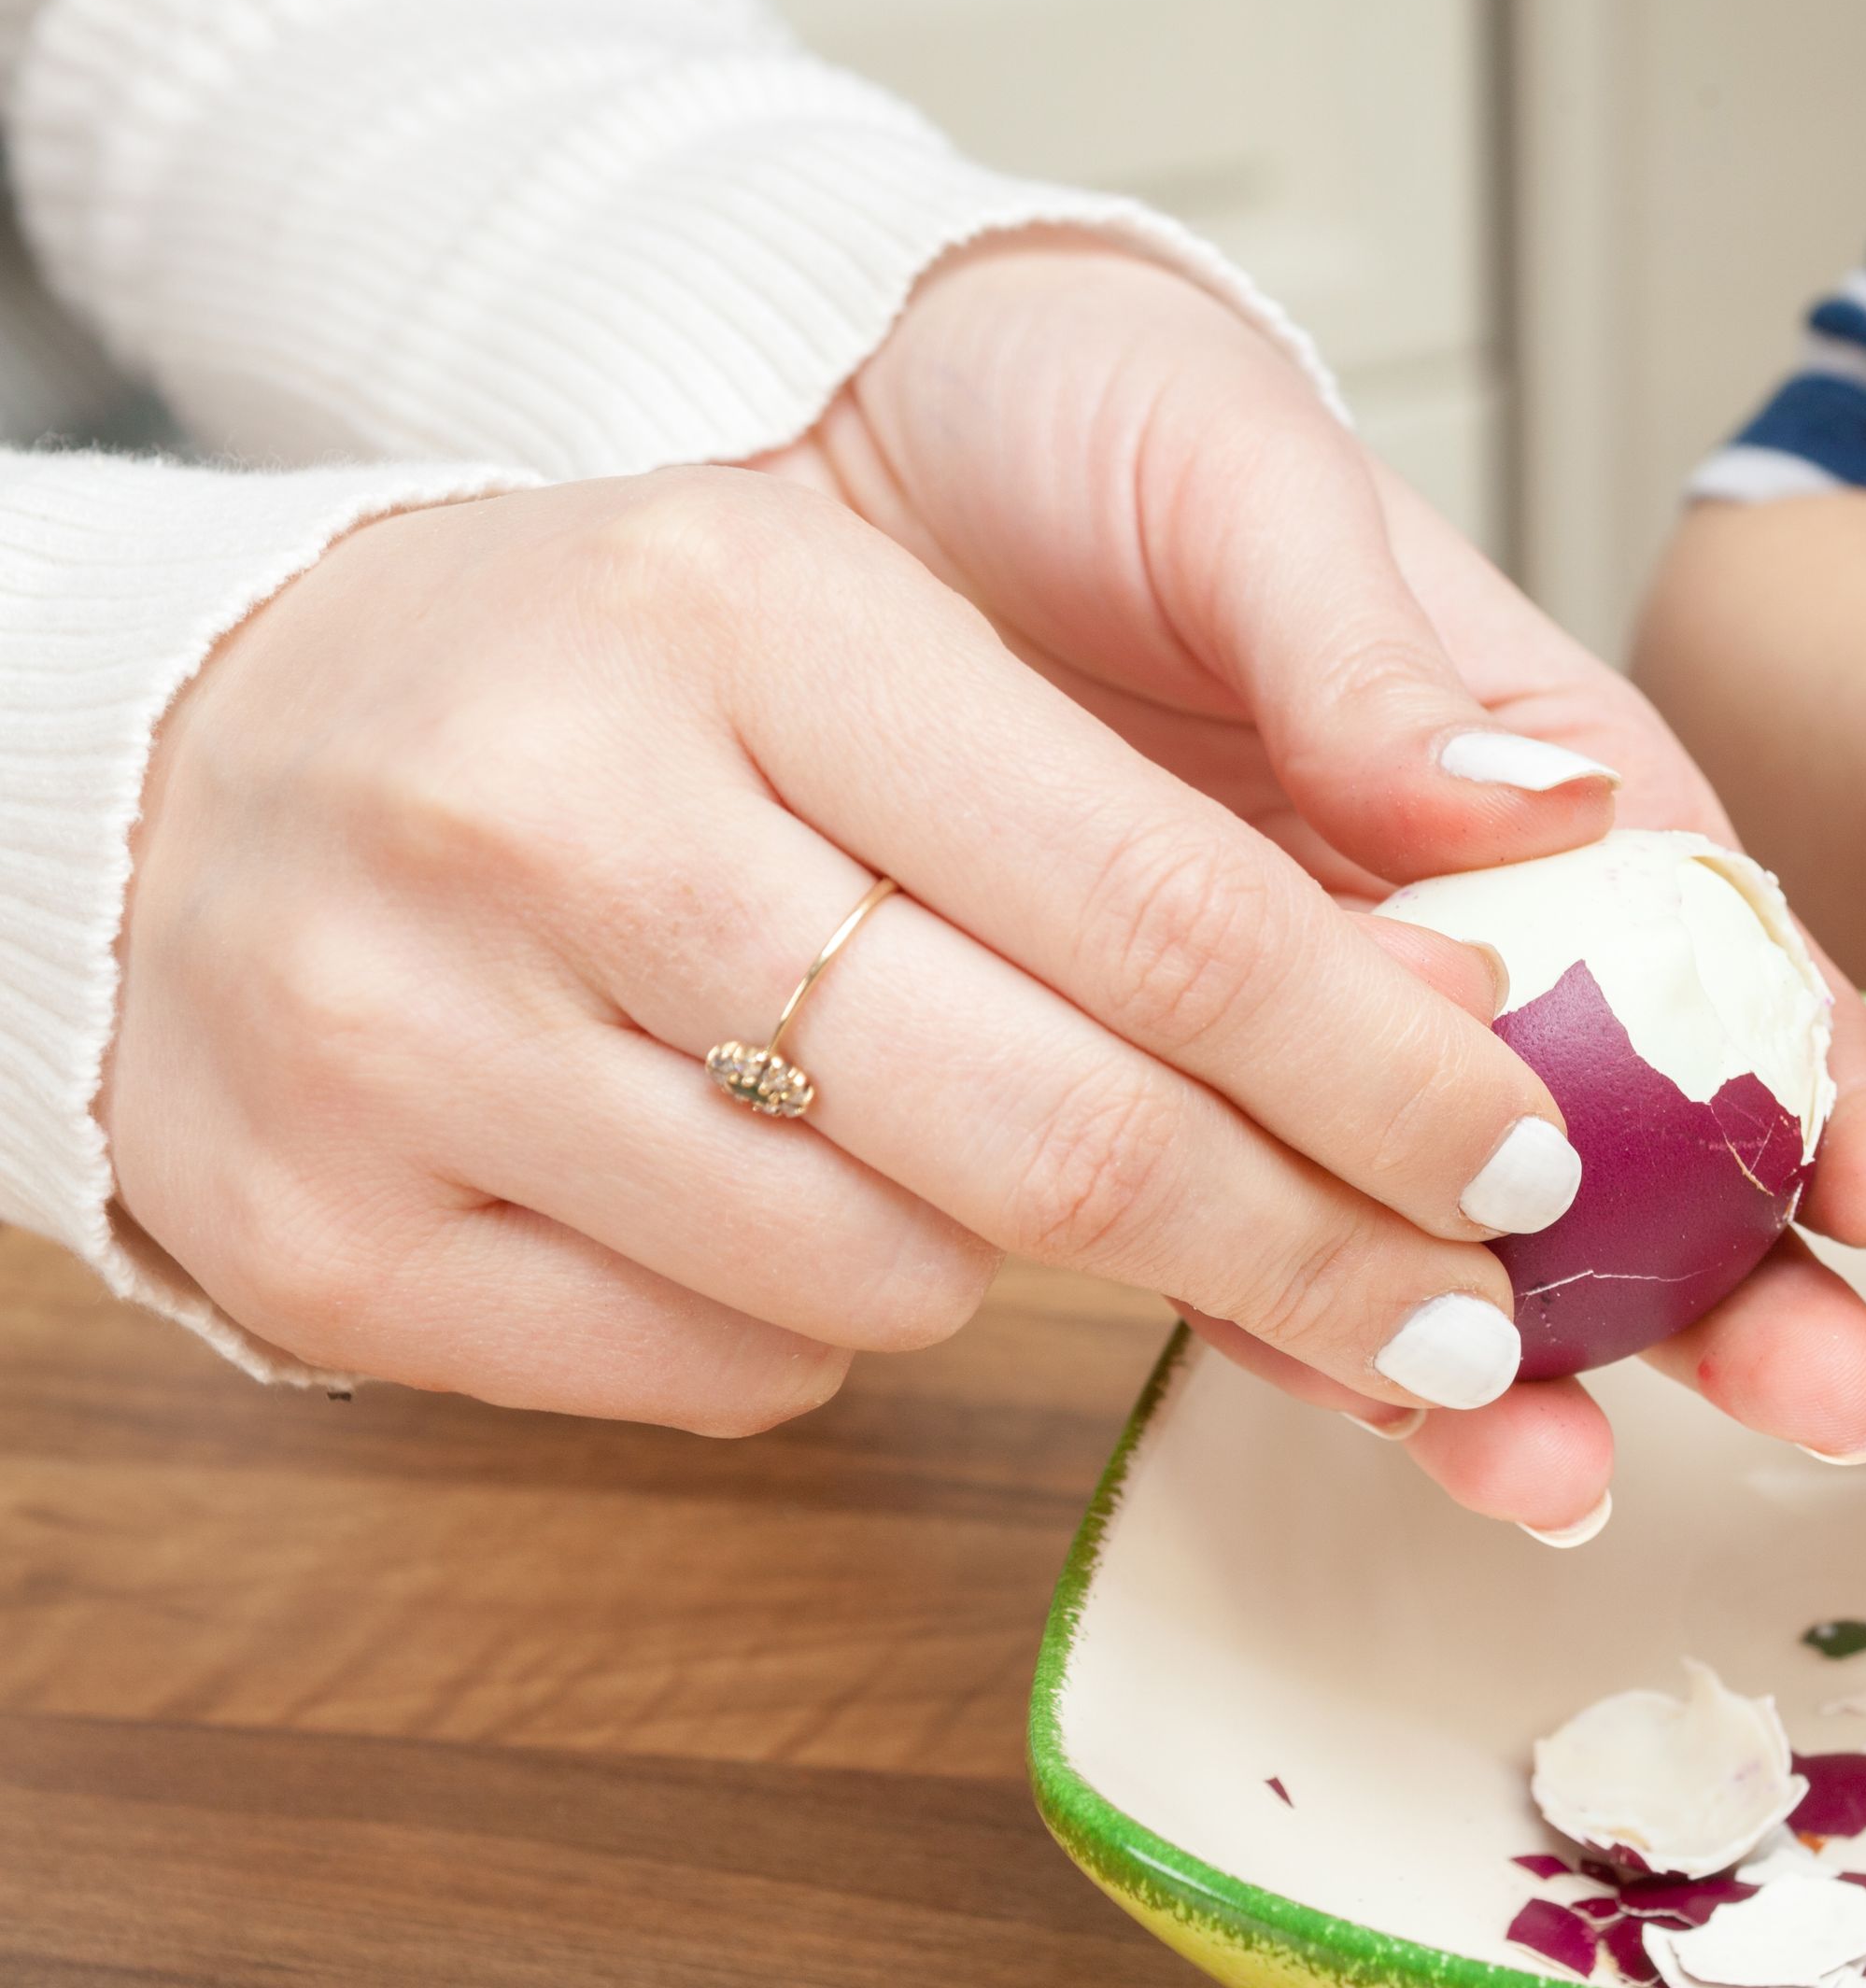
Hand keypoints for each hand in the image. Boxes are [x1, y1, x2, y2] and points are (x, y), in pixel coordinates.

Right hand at [112, 470, 1584, 1439]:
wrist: (211, 739)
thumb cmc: (632, 666)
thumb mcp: (883, 612)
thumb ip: (1233, 734)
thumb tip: (1524, 880)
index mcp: (741, 610)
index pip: (1166, 909)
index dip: (1387, 1072)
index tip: (1531, 1163)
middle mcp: (550, 814)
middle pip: (1056, 1135)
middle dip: (1309, 1254)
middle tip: (1455, 1324)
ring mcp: (404, 1036)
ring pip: (893, 1281)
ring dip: (1035, 1268)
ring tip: (1026, 1155)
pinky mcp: (322, 1231)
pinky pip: (718, 1376)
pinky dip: (826, 1328)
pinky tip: (802, 1196)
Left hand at [764, 236, 1865, 1522]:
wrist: (833, 427)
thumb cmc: (1083, 413)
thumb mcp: (1244, 481)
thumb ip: (1378, 657)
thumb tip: (1536, 795)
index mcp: (1531, 768)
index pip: (1716, 943)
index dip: (1827, 1073)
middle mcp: (1453, 918)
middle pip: (1635, 1127)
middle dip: (1738, 1275)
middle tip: (1833, 1398)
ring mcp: (1312, 1026)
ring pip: (1463, 1222)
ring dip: (1542, 1358)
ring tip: (1580, 1485)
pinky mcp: (1160, 1090)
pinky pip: (1260, 1233)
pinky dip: (1326, 1337)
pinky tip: (1396, 1427)